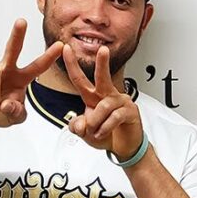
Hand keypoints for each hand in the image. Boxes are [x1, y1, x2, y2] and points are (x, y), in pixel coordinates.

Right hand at [0, 19, 63, 134]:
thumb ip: (16, 113)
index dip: (49, 57)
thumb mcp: (13, 118)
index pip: (38, 66)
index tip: (61, 46)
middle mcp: (7, 69)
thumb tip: (7, 104)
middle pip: (13, 49)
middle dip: (17, 34)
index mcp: (21, 78)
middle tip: (22, 21)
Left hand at [64, 43, 143, 160]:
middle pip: (102, 77)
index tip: (66, 50)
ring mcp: (120, 102)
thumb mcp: (85, 133)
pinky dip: (105, 128)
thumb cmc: (106, 135)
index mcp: (94, 97)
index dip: (72, 65)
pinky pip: (114, 117)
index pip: (80, 79)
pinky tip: (103, 132)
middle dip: (102, 63)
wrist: (123, 147)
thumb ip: (78, 127)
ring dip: (96, 122)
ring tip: (95, 132)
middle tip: (102, 50)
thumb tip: (80, 122)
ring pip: (103, 107)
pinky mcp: (130, 111)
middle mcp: (107, 96)